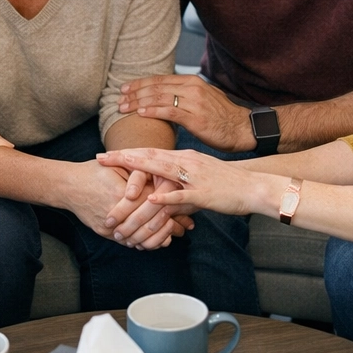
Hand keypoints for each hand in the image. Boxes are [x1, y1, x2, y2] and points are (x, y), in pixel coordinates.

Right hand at [62, 161, 183, 249]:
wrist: (67, 185)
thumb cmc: (95, 172)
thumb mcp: (120, 167)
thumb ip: (141, 177)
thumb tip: (165, 182)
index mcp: (125, 192)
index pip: (156, 204)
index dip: (174, 208)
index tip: (188, 211)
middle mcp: (118, 210)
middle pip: (151, 222)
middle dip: (171, 225)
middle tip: (186, 227)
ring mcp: (110, 223)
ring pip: (141, 236)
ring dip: (158, 237)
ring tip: (172, 236)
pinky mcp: (104, 231)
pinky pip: (127, 241)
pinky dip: (142, 242)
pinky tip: (153, 241)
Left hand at [97, 147, 279, 218]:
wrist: (254, 187)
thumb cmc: (227, 185)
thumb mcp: (199, 180)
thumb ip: (178, 185)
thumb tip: (161, 196)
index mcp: (184, 158)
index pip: (150, 153)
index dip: (126, 153)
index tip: (105, 155)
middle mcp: (186, 162)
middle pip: (148, 158)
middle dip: (122, 158)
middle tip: (99, 159)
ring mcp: (194, 176)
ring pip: (160, 173)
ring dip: (136, 176)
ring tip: (115, 174)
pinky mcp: (203, 193)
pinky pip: (182, 195)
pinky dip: (165, 197)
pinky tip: (150, 199)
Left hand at [118, 75, 255, 151]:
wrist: (242, 128)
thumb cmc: (221, 117)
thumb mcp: (203, 98)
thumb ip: (184, 95)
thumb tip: (164, 96)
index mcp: (191, 81)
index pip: (160, 79)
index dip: (140, 83)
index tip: (125, 89)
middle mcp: (192, 88)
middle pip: (156, 87)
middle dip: (135, 92)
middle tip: (119, 98)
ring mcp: (194, 102)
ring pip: (159, 98)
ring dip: (138, 102)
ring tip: (124, 107)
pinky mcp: (196, 117)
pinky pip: (169, 112)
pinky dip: (153, 111)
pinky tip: (141, 114)